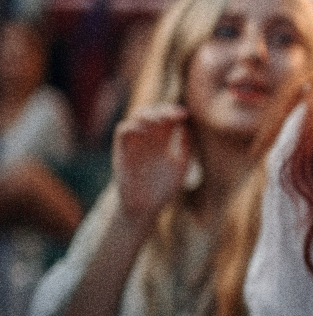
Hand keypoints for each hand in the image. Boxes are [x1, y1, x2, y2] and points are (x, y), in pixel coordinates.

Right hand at [113, 105, 192, 219]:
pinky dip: (133, 126)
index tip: (184, 115)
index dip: (174, 111)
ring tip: (159, 121)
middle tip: (172, 115)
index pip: (168, 117)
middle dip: (162, 110)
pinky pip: (123, 130)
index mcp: (164, 139)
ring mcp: (135, 142)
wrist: (145, 205)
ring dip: (147, 115)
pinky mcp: (122, 150)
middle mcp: (149, 137)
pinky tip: (145, 131)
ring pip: (137, 117)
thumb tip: (187, 125)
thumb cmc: (164, 186)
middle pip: (153, 112)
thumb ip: (185, 145)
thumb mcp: (181, 164)